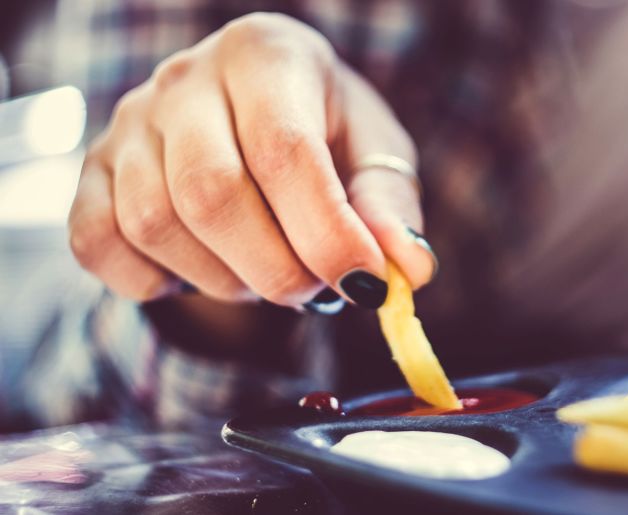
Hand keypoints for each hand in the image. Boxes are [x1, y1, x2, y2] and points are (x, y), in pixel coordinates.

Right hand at [68, 13, 435, 309]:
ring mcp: (127, 124)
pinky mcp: (90, 171)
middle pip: (210, 193)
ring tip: (267, 271)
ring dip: (224, 280)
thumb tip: (408, 270)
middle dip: (275, 268)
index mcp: (265, 55)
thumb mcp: (373, 153)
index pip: (285, 150)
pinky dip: (156, 282)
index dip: (326, 232)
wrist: (250, 113)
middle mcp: (184, 80)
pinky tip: (206, 269)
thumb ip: (391, 206)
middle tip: (316, 289)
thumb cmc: (324, 133)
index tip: (365, 286)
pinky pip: (99, 245)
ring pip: (155, 225)